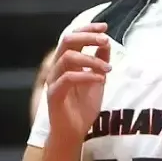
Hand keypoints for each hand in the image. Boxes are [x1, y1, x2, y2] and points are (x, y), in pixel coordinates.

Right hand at [46, 24, 110, 145]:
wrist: (73, 134)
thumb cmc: (82, 109)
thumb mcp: (97, 81)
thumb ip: (99, 62)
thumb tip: (106, 43)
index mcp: (66, 63)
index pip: (73, 38)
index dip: (87, 29)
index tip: (105, 27)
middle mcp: (57, 68)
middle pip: (67, 41)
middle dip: (88, 37)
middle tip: (105, 40)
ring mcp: (54, 80)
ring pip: (68, 57)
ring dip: (91, 59)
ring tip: (108, 68)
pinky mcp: (54, 94)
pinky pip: (68, 78)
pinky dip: (86, 76)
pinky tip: (100, 79)